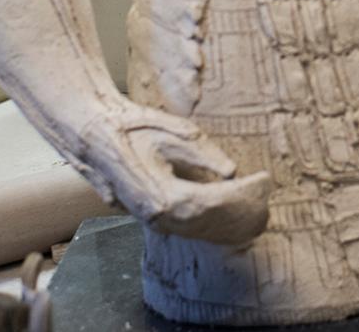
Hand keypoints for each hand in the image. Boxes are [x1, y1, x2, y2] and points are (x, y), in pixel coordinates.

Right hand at [86, 105, 272, 245]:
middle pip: (208, 224)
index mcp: (158, 195)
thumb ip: (202, 151)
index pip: (210, 203)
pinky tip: (235, 213)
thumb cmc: (128, 127)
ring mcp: (152, 221)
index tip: (262, 181)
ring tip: (259, 204)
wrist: (92, 135)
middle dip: (241, 211)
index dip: (240, 195)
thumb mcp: (168, 128)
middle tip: (266, 195)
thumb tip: (231, 171)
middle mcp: (154, 216)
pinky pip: (190, 227)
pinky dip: (216, 222)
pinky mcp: (154, 217)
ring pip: (199, 231)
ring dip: (231, 221)